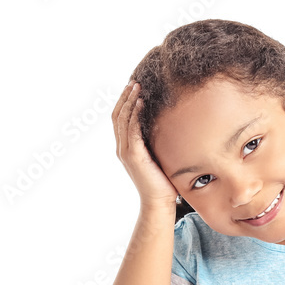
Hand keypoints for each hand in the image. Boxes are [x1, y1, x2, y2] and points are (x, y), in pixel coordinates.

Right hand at [112, 82, 179, 208]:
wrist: (159, 202)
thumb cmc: (162, 182)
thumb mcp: (157, 157)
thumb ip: (155, 143)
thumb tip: (166, 128)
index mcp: (126, 148)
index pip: (120, 120)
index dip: (124, 102)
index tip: (132, 88)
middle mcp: (122, 148)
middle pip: (118, 116)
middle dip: (125, 97)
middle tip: (133, 82)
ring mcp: (126, 152)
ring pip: (123, 120)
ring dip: (129, 101)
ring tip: (136, 87)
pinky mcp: (134, 156)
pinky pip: (132, 130)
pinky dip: (135, 115)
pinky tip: (141, 104)